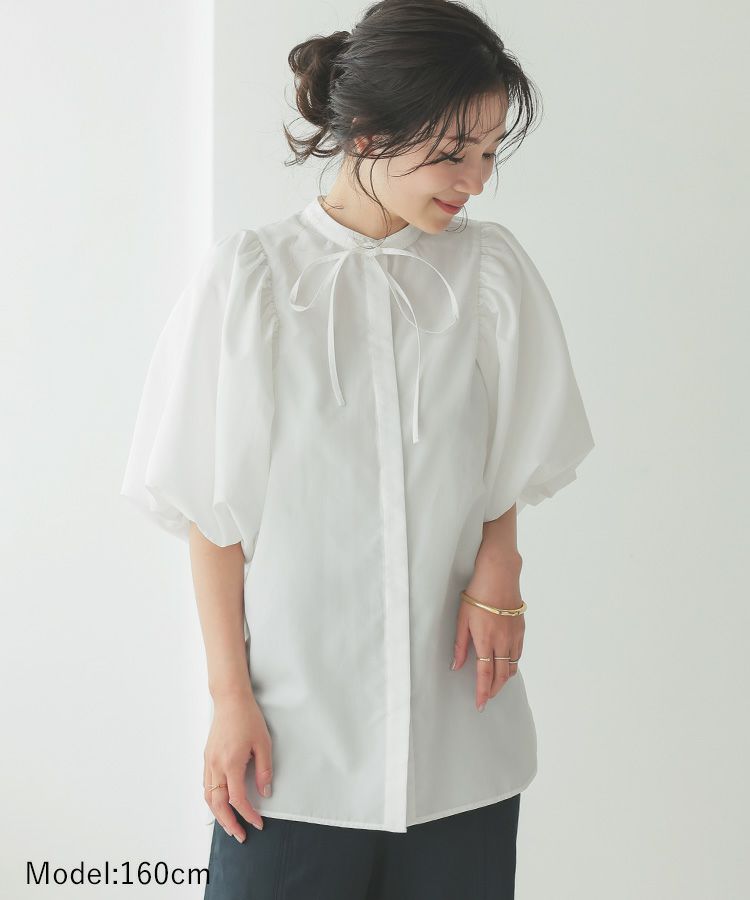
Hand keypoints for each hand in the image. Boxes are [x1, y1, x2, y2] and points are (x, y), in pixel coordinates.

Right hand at [203, 690, 272, 841]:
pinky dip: (212, 799)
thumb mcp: (264, 743)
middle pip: (217, 804)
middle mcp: (216, 765)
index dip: (248, 814)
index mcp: (231, 763)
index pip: (237, 799)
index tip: (258, 823)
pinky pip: (206, 785)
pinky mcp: (207, 757)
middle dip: (229, 823)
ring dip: (218, 814)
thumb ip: (264, 770)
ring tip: (229, 825)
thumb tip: (264, 792)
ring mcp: (208, 761)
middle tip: (240, 835)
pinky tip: (220, 803)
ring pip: (208, 796)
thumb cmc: (248, 718)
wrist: (230, 700)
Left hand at [452, 564, 524, 711]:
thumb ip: (460, 645)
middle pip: (501, 675)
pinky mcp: (521, 629)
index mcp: (485, 640)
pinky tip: (507, 665)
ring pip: (512, 666)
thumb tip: (456, 666)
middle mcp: (502, 641)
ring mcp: (514, 635)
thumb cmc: (477, 594)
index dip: (482, 691)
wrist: (499, 575)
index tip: (480, 704)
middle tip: (487, 698)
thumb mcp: (462, 618)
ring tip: (495, 684)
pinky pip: (518, 653)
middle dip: (494, 689)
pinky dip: (512, 664)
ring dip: (504, 679)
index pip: (484, 674)